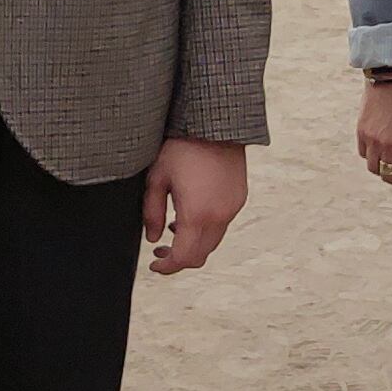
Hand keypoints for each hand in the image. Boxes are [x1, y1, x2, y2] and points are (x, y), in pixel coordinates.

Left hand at [142, 135, 247, 275]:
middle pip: (200, 255)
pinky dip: (206, 229)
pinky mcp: (239, 198)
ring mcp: (232, 208)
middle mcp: (220, 216)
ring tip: (174, 228)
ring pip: (213, 241)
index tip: (155, 264)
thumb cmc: (183, 146)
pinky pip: (222, 225)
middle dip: (180, 259)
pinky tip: (191, 214)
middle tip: (161, 251)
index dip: (168, 267)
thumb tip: (153, 238)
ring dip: (193, 243)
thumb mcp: (157, 178)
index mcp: (197, 214)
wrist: (216, 123)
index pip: (184, 257)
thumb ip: (152, 213)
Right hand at [356, 75, 391, 194]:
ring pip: (374, 168)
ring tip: (385, 163)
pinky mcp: (361, 132)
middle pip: (388, 175)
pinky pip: (364, 154)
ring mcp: (373, 140)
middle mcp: (390, 146)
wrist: (390, 78)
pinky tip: (376, 149)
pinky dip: (370, 155)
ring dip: (380, 168)